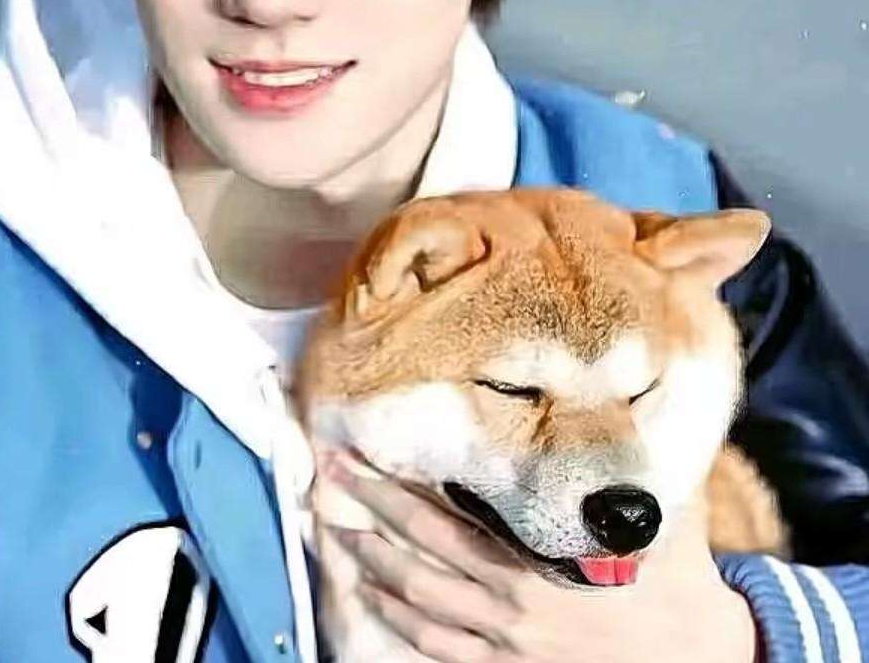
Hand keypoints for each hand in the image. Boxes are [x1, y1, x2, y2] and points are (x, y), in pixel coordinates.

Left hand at [322, 453, 758, 662]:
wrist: (700, 659)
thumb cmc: (675, 580)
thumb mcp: (658, 511)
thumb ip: (627, 461)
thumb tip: (615, 397)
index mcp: (539, 556)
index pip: (451, 515)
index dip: (400, 487)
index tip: (364, 456)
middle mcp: (513, 602)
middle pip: (422, 553)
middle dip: (372, 513)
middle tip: (330, 480)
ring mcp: (507, 646)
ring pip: (421, 606)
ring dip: (374, 569)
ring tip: (340, 539)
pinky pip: (440, 654)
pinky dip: (401, 629)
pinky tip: (377, 606)